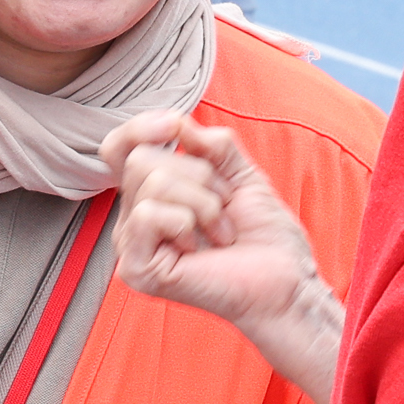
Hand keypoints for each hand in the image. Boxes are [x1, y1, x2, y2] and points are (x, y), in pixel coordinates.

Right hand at [101, 114, 320, 332]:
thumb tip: (177, 125)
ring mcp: (131, 245)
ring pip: (152, 183)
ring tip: (220, 232)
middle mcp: (133, 219)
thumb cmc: (262, 235)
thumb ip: (210, 144)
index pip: (119, 148)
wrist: (284, 278)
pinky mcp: (135, 268)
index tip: (175, 127)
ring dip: (203, 203)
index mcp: (150, 196)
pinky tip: (202, 249)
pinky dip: (188, 223)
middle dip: (199, 176)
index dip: (140, 127)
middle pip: (141, 159)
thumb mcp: (240, 173)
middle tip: (222, 210)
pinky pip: (149, 215)